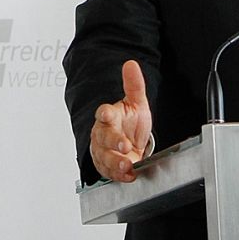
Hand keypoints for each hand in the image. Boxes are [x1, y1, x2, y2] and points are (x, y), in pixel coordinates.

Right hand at [89, 60, 153, 182]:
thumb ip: (134, 85)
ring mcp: (102, 151)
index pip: (103, 113)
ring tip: (128, 165)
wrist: (129, 143)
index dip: (104, 114)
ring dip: (116, 162)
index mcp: (108, 116)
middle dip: (113, 142)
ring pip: (105, 157)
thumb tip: (131, 64)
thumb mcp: (136, 103)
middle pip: (103, 137)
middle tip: (125, 146)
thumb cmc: (129, 122)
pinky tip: (129, 175)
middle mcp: (102, 134)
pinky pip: (110, 172)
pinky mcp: (106, 166)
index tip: (106, 114)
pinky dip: (120, 175)